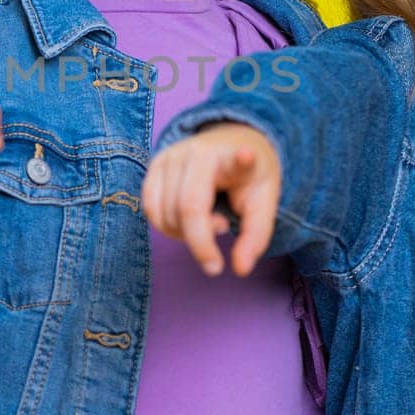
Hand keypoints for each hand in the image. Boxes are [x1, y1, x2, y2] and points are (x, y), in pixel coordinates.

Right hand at [143, 123, 280, 276]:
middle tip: (221, 242)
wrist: (229, 143)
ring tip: (210, 221)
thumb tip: (240, 270)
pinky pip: (151, 211)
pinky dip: (168, 227)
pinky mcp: (154, 166)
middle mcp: (195, 152)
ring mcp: (169, 157)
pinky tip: (190, 221)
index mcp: (232, 158)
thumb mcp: (263, 202)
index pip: (236, 161)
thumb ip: (255, 237)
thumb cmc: (247, 177)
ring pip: (165, 214)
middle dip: (201, 242)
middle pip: (188, 208)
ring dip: (185, 234)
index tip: (248, 156)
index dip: (242, 160)